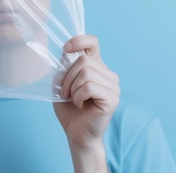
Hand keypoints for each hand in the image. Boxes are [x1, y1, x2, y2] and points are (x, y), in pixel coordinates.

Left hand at [54, 35, 119, 158]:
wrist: (76, 134)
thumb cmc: (69, 109)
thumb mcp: (62, 83)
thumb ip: (65, 66)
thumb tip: (67, 51)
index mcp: (97, 67)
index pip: (93, 42)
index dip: (79, 40)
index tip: (66, 48)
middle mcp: (108, 74)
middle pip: (83, 60)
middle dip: (67, 76)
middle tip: (64, 92)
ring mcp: (113, 86)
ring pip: (85, 73)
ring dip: (71, 88)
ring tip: (73, 99)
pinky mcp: (112, 98)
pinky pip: (89, 87)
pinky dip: (78, 96)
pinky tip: (80, 104)